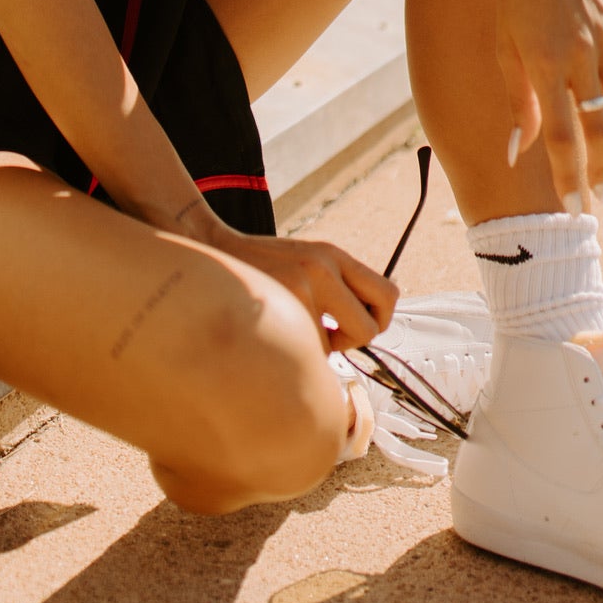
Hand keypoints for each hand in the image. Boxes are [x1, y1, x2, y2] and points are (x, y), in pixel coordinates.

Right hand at [201, 220, 396, 351]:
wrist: (214, 252)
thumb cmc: (265, 266)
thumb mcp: (308, 261)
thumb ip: (338, 285)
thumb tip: (369, 326)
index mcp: (333, 255)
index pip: (388, 293)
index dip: (380, 317)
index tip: (359, 322)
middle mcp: (321, 268)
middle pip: (371, 328)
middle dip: (356, 340)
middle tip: (335, 335)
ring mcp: (298, 291)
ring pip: (335, 347)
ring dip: (320, 346)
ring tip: (295, 325)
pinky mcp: (278, 310)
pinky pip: (306, 349)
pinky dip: (297, 347)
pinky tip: (278, 328)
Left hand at [476, 0, 602, 205]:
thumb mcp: (502, 45)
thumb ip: (517, 101)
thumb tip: (517, 153)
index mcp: (544, 61)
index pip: (562, 137)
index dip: (569, 177)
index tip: (570, 207)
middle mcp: (581, 52)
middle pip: (597, 130)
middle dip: (597, 172)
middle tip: (595, 199)